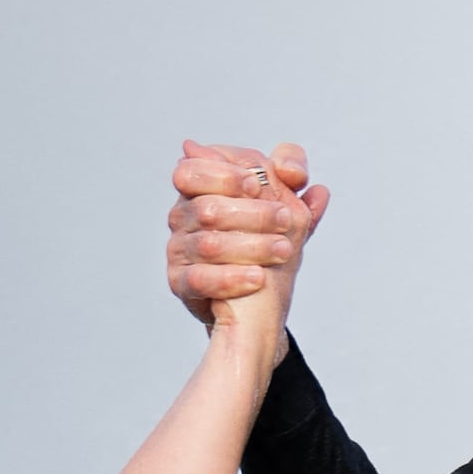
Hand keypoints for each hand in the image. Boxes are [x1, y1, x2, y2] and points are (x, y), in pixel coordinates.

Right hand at [166, 141, 327, 349]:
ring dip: (251, 246)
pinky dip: (231, 278)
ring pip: (208, 244)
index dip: (223, 174)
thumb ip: (290, 181)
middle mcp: (182, 218)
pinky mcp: (180, 283)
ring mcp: (179, 251)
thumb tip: (293, 169)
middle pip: (206, 209)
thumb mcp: (285, 210)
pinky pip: (200, 279)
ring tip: (284, 250)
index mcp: (199, 190)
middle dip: (252, 213)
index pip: (192, 171)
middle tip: (286, 219)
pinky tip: (258, 278)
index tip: (257, 184)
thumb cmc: (265, 248)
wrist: (255, 305)